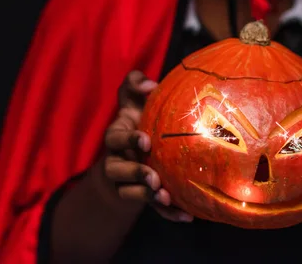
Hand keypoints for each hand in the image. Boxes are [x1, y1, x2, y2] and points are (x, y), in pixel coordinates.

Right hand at [101, 70, 193, 221]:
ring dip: (146, 195)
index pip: (115, 138)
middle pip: (117, 170)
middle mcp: (118, 159)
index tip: (145, 141)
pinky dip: (168, 213)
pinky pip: (153, 208)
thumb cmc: (137, 118)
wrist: (133, 149)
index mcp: (117, 136)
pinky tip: (187, 216)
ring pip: (130, 192)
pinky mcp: (142, 195)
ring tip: (165, 197)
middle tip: (153, 177)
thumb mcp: (133, 99)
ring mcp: (127, 180)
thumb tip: (149, 85)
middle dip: (134, 174)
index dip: (127, 141)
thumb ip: (135, 84)